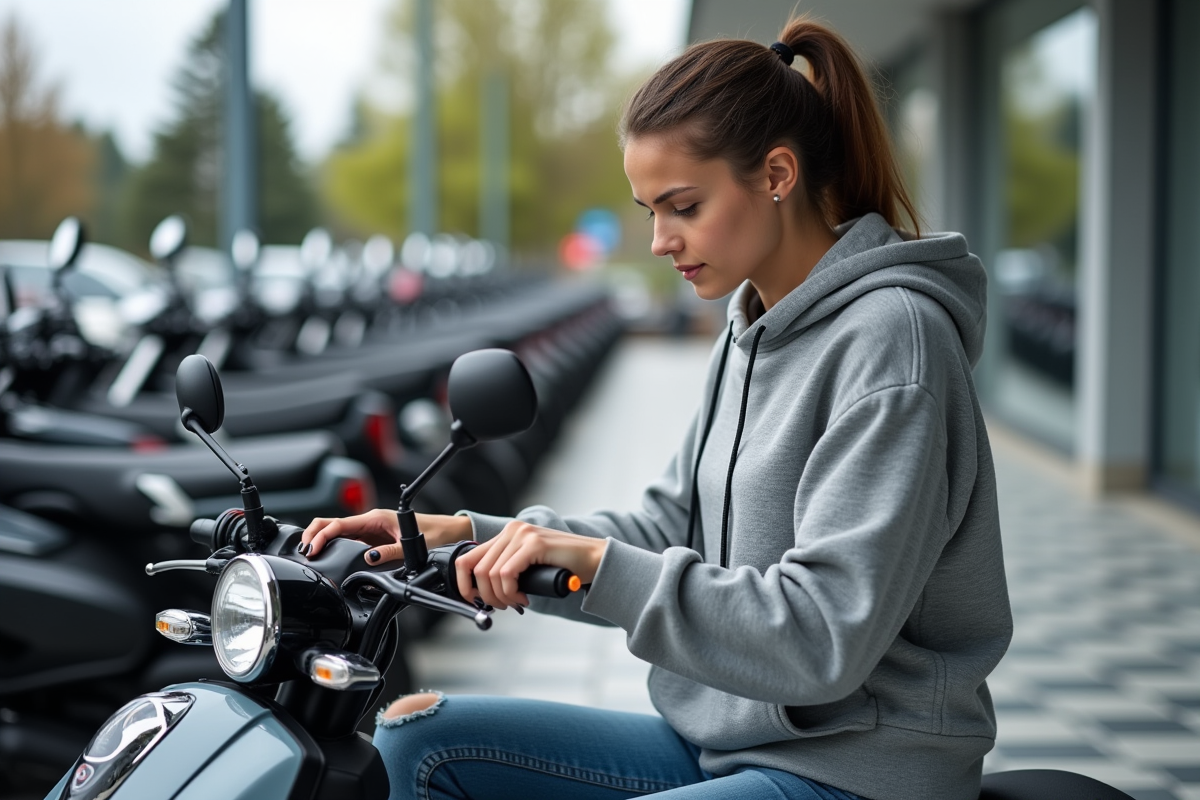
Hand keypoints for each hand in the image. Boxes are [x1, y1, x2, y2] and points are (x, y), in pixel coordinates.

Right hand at [300, 509, 472, 563]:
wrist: (449, 532)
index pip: (339, 524)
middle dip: (314, 534)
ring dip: (321, 539)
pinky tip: (325, 554)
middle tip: (303, 551)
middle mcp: (369, 522)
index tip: (312, 549)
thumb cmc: (434, 533)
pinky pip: (347, 539)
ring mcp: (369, 531)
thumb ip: (390, 552)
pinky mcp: (373, 539)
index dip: (322, 535)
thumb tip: (370, 558)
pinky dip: (332, 544)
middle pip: (332, 524)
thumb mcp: (412, 544)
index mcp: (375, 518)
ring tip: (308, 554)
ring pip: (337, 531)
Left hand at [454, 521, 606, 609]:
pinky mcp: (534, 543)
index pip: (467, 558)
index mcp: (508, 533)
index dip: (464, 584)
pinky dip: (510, 592)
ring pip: (489, 574)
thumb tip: (482, 593)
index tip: (473, 601)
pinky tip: (523, 597)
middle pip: (475, 568)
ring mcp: (523, 534)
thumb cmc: (564, 567)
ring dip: (500, 597)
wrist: (595, 560)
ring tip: (518, 602)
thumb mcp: (528, 567)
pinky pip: (506, 574)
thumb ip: (507, 571)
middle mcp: (512, 530)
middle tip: (504, 606)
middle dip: (485, 595)